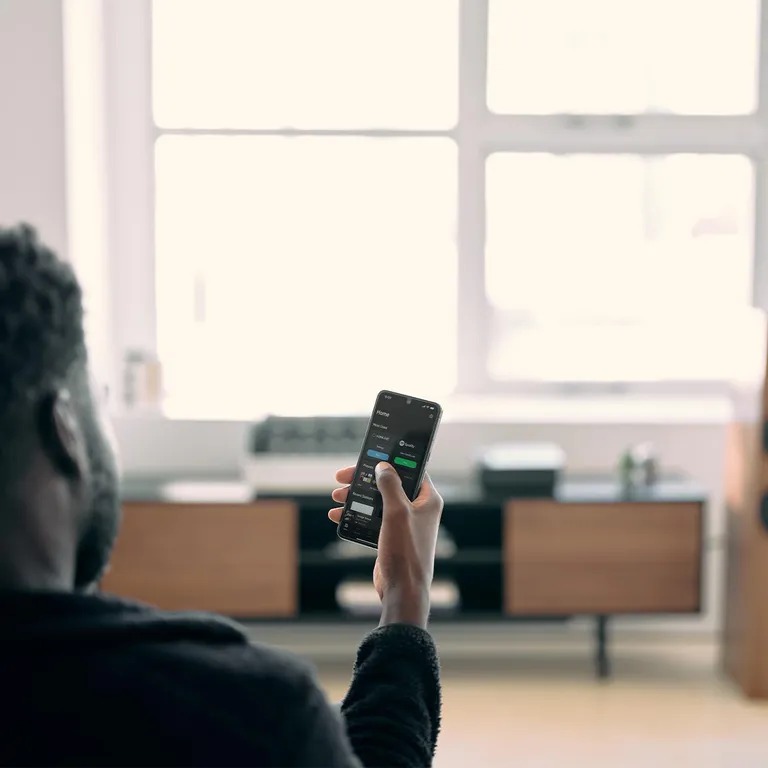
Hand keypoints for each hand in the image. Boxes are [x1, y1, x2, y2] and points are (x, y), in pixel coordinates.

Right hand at [330, 462, 442, 628]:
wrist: (403, 590)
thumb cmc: (406, 551)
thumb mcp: (396, 512)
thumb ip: (390, 486)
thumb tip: (383, 467)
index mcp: (428, 500)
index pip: (410, 470)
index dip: (390, 462)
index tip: (369, 458)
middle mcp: (418, 509)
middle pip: (389, 484)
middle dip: (364, 480)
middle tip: (342, 477)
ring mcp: (404, 523)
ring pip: (377, 500)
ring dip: (356, 496)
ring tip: (336, 496)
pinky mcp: (392, 535)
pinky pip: (372, 518)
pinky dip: (356, 514)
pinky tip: (338, 515)